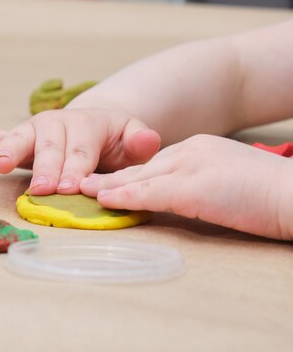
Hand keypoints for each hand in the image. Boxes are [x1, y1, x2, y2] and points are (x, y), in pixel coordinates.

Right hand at [0, 107, 160, 194]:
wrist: (94, 128)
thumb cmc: (113, 142)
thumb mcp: (131, 141)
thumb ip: (139, 143)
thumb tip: (148, 141)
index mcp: (87, 124)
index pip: (81, 150)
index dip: (77, 169)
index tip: (71, 188)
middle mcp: (57, 124)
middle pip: (50, 147)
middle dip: (47, 168)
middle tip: (44, 189)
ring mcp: (34, 130)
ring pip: (19, 139)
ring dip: (9, 152)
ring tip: (1, 165)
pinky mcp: (17, 138)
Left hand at [80, 134, 292, 239]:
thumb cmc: (269, 195)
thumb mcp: (225, 184)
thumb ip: (196, 187)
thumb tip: (173, 202)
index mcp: (199, 149)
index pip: (153, 164)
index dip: (126, 176)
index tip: (104, 184)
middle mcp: (191, 151)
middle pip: (141, 168)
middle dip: (110, 180)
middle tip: (82, 186)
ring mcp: (191, 166)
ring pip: (140, 177)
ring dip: (108, 188)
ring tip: (82, 194)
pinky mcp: (193, 186)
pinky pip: (150, 192)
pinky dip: (124, 197)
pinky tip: (106, 201)